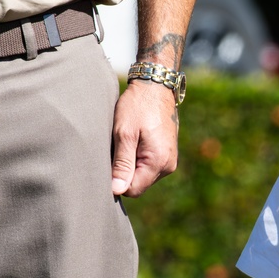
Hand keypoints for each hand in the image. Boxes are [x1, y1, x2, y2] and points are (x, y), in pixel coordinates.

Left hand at [110, 78, 177, 196]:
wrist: (155, 87)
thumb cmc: (137, 106)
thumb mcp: (124, 134)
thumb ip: (121, 164)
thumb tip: (116, 191)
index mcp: (158, 162)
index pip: (132, 190)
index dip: (117, 180)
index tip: (109, 160)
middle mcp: (168, 166)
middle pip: (138, 184)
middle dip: (124, 172)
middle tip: (117, 147)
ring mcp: (169, 160)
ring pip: (142, 176)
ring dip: (130, 164)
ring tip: (126, 141)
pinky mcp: (167, 155)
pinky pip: (148, 166)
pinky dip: (137, 158)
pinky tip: (133, 141)